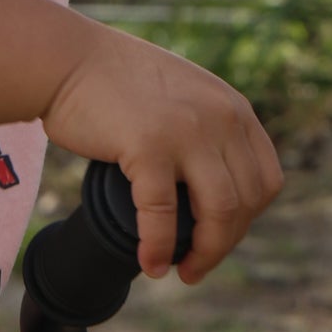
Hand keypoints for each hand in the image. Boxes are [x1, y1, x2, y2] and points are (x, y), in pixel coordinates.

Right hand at [39, 24, 280, 282]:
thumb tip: (206, 181)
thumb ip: (203, 126)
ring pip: (220, 213)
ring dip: (206, 254)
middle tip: (196, 265)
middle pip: (247, 202)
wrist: (65, 59)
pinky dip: (159, 247)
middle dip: (225, 243)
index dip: (248, 219)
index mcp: (233, 108)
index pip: (266, 179)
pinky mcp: (148, 147)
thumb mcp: (182, 94)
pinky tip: (150, 264)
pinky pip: (164, 214)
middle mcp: (221, 118)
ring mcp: (187, 131)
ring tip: (182, 272)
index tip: (220, 237)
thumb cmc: (112, 81)